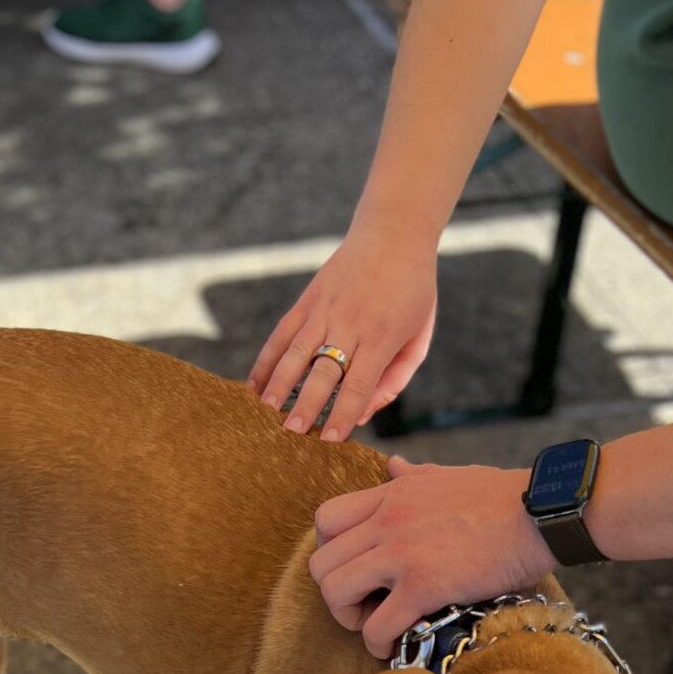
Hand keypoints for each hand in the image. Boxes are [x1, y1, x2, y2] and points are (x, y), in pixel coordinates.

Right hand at [248, 228, 437, 441]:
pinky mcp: (308, 299)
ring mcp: (325, 309)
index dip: (344, 414)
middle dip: (306, 405)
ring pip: (295, 353)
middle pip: (323, 372)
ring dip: (279, 384)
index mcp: (381, 336)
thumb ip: (395, 379)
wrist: (394, 232)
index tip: (331, 441)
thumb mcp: (418, 336)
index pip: (359, 384)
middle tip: (291, 434)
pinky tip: (254, 384)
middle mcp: (350, 322)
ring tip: (265, 413)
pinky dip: (266, 360)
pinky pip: (282, 334)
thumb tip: (363, 415)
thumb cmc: (413, 291)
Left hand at [309, 456, 555, 657]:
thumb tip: (392, 464)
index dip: (329, 550)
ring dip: (348, 617)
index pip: (324, 519)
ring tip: (375, 623)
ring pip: (335, 592)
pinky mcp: (425, 586)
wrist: (542, 512)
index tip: (355, 566)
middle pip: (320, 563)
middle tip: (363, 603)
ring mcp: (402, 554)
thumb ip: (411, 474)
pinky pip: (377, 625)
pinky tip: (395, 645)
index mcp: (390, 495)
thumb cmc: (501, 495)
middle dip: (334, 591)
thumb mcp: (445, 473)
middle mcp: (386, 522)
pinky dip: (378, 643)